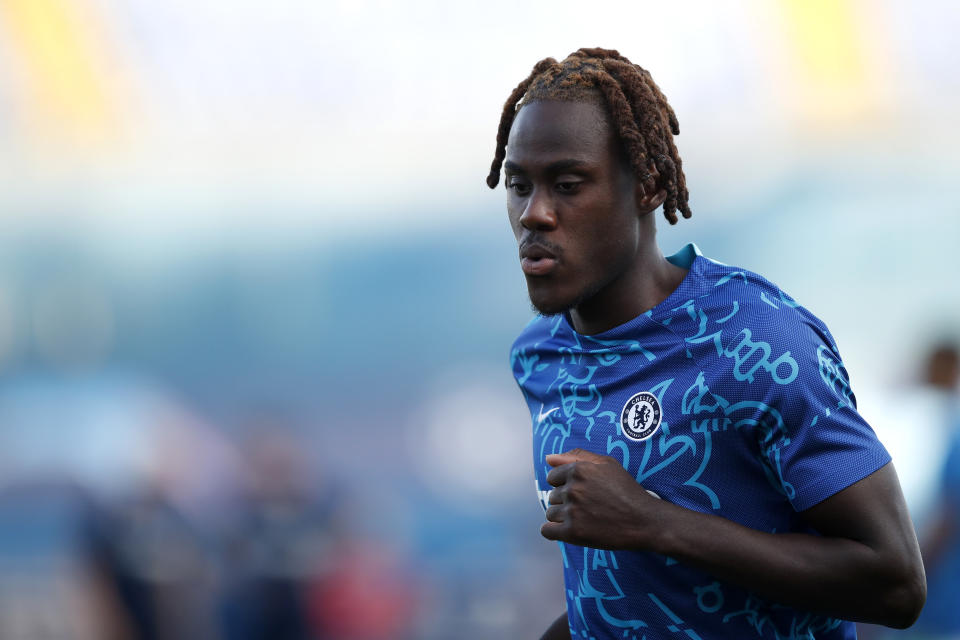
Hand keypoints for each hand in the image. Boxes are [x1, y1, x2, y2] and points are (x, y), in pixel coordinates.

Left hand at [541, 448, 661, 548]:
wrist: (644, 521)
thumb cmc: (627, 491)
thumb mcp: (607, 464)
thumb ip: (577, 456)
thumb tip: (549, 458)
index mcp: (579, 470)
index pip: (552, 477)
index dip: (565, 485)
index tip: (580, 493)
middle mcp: (573, 489)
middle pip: (552, 496)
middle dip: (566, 501)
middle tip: (587, 507)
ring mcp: (572, 511)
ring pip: (551, 513)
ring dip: (562, 517)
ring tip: (583, 519)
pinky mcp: (573, 533)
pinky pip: (547, 531)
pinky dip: (554, 532)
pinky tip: (567, 530)